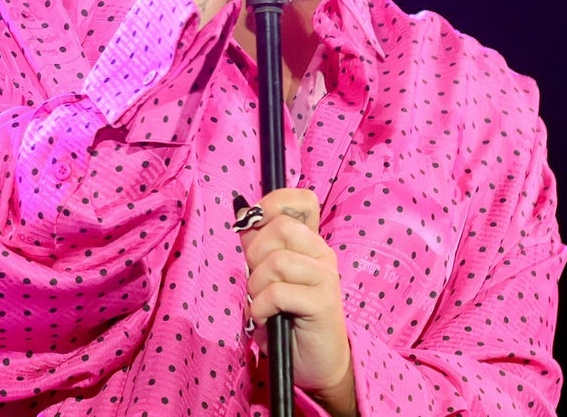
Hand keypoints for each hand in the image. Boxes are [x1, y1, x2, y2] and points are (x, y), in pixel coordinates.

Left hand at [238, 188, 356, 414]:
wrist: (317, 365)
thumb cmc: (288, 320)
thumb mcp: (267, 279)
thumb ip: (258, 248)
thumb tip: (241, 214)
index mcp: (310, 243)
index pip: (301, 200)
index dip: (273, 203)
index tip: (253, 224)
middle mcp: (322, 253)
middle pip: (280, 228)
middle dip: (254, 254)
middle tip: (256, 281)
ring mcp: (325, 277)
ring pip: (277, 260)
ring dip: (256, 286)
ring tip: (260, 304)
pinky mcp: (323, 303)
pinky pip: (278, 292)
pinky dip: (260, 307)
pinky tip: (263, 318)